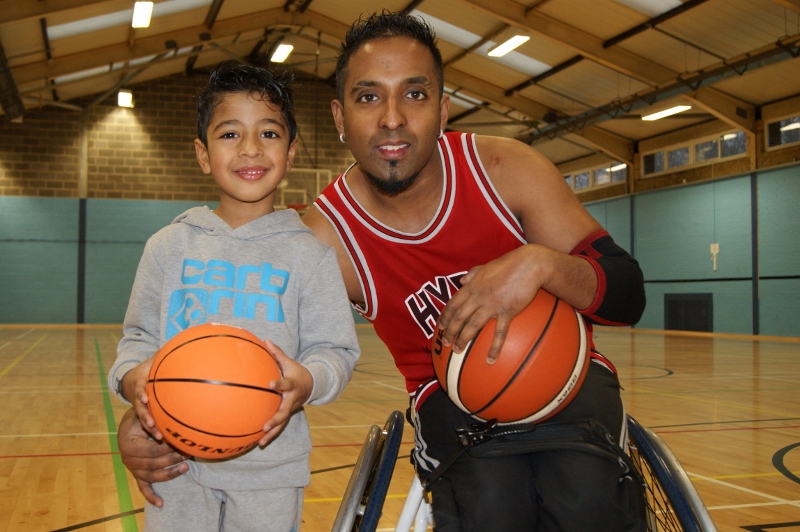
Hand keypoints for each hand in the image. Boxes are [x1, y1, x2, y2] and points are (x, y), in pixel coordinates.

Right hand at [117, 408, 187, 506]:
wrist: (131, 421)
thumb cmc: (139, 416)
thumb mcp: (143, 415)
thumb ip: (152, 423)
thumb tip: (166, 431)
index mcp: (127, 445)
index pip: (152, 450)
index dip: (168, 448)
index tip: (182, 444)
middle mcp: (127, 459)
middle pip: (154, 464)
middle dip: (173, 459)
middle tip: (188, 453)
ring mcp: (132, 468)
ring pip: (152, 476)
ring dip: (170, 474)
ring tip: (186, 467)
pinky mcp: (136, 474)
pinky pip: (143, 487)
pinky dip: (151, 496)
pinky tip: (161, 503)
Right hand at [120, 357, 161, 439]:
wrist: (131, 380)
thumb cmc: (146, 369)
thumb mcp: (151, 360)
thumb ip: (162, 354)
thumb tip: (176, 343)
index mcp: (140, 383)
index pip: (139, 388)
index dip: (141, 394)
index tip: (145, 398)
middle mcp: (139, 397)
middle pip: (140, 408)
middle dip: (145, 417)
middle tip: (150, 424)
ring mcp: (140, 406)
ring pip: (144, 419)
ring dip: (150, 428)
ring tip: (158, 437)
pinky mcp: (145, 412)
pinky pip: (150, 422)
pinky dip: (156, 429)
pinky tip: (166, 439)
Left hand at [257, 340, 312, 446]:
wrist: (311, 386)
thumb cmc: (296, 373)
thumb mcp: (289, 362)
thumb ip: (277, 353)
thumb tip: (266, 340)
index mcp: (292, 385)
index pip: (286, 384)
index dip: (279, 384)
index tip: (270, 384)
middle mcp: (291, 400)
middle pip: (284, 411)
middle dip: (275, 419)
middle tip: (265, 425)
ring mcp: (290, 409)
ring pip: (282, 423)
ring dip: (272, 433)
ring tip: (261, 441)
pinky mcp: (287, 415)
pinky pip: (279, 427)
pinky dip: (270, 435)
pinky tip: (259, 443)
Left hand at [437, 245, 546, 361]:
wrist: (529, 265)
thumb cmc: (508, 264)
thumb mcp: (485, 266)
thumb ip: (472, 274)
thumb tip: (461, 280)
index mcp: (472, 286)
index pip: (453, 303)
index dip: (445, 316)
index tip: (440, 327)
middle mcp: (478, 296)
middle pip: (459, 317)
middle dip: (450, 331)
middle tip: (445, 343)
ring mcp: (492, 305)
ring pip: (472, 325)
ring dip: (463, 339)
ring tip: (457, 351)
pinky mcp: (507, 311)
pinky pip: (499, 333)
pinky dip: (494, 348)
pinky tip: (489, 359)